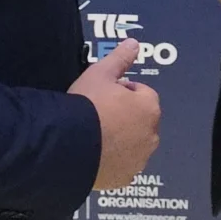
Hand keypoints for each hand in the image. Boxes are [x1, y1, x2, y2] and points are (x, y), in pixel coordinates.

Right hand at [69, 38, 161, 188]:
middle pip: (139, 120)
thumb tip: (133, 43)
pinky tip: (94, 153)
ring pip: (132, 143)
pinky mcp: (125, 177)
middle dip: (124, 116)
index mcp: (149, 107)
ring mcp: (139, 158)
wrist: (69, 146)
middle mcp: (151, 134)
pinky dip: (113, 160)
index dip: (121, 92)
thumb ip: (119, 58)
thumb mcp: (100, 74)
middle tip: (97, 114)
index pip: (141, 93)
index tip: (104, 95)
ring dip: (120, 138)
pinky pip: (122, 165)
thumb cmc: (87, 106)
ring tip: (94, 134)